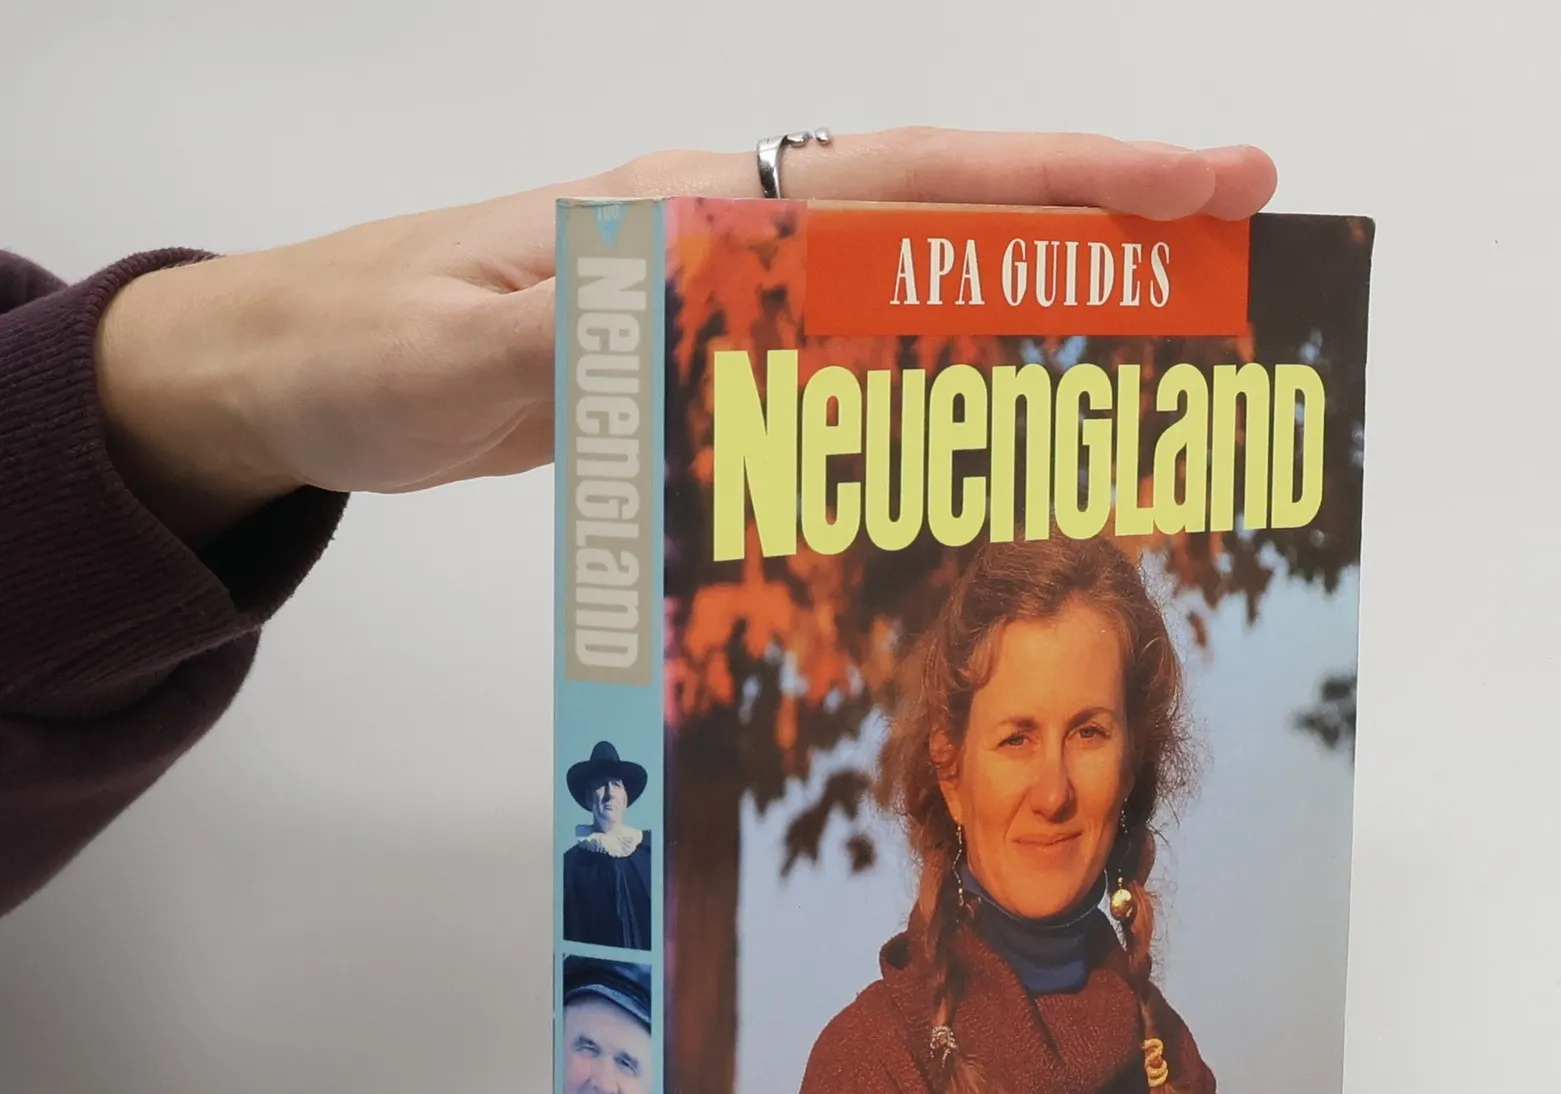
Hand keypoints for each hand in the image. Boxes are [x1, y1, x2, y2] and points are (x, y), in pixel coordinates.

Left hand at [91, 128, 1277, 544]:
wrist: (302, 369)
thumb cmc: (365, 342)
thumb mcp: (459, 338)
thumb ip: (582, 312)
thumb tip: (727, 260)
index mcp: (696, 209)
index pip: (911, 181)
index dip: (1062, 181)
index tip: (1200, 180)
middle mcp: (732, 234)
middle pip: (948, 215)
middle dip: (1097, 222)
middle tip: (1239, 245)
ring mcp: (726, 294)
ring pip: (913, 286)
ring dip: (1036, 304)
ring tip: (1158, 348)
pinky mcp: (708, 356)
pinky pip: (853, 359)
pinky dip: (937, 378)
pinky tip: (988, 427)